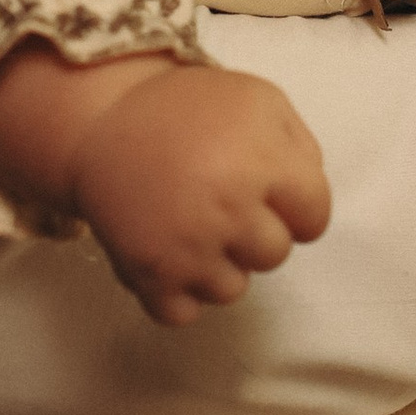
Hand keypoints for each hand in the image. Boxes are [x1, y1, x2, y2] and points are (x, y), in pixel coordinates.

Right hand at [68, 65, 331, 325]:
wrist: (100, 120)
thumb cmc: (185, 108)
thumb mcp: (259, 100)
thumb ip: (301, 147)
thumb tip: (308, 202)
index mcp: (263, 165)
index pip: (315, 218)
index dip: (296, 205)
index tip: (268, 192)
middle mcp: (229, 210)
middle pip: (275, 255)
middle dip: (256, 231)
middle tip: (221, 201)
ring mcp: (187, 248)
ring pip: (231, 290)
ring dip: (216, 264)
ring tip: (190, 224)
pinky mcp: (148, 274)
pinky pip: (183, 313)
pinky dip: (177, 291)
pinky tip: (169, 253)